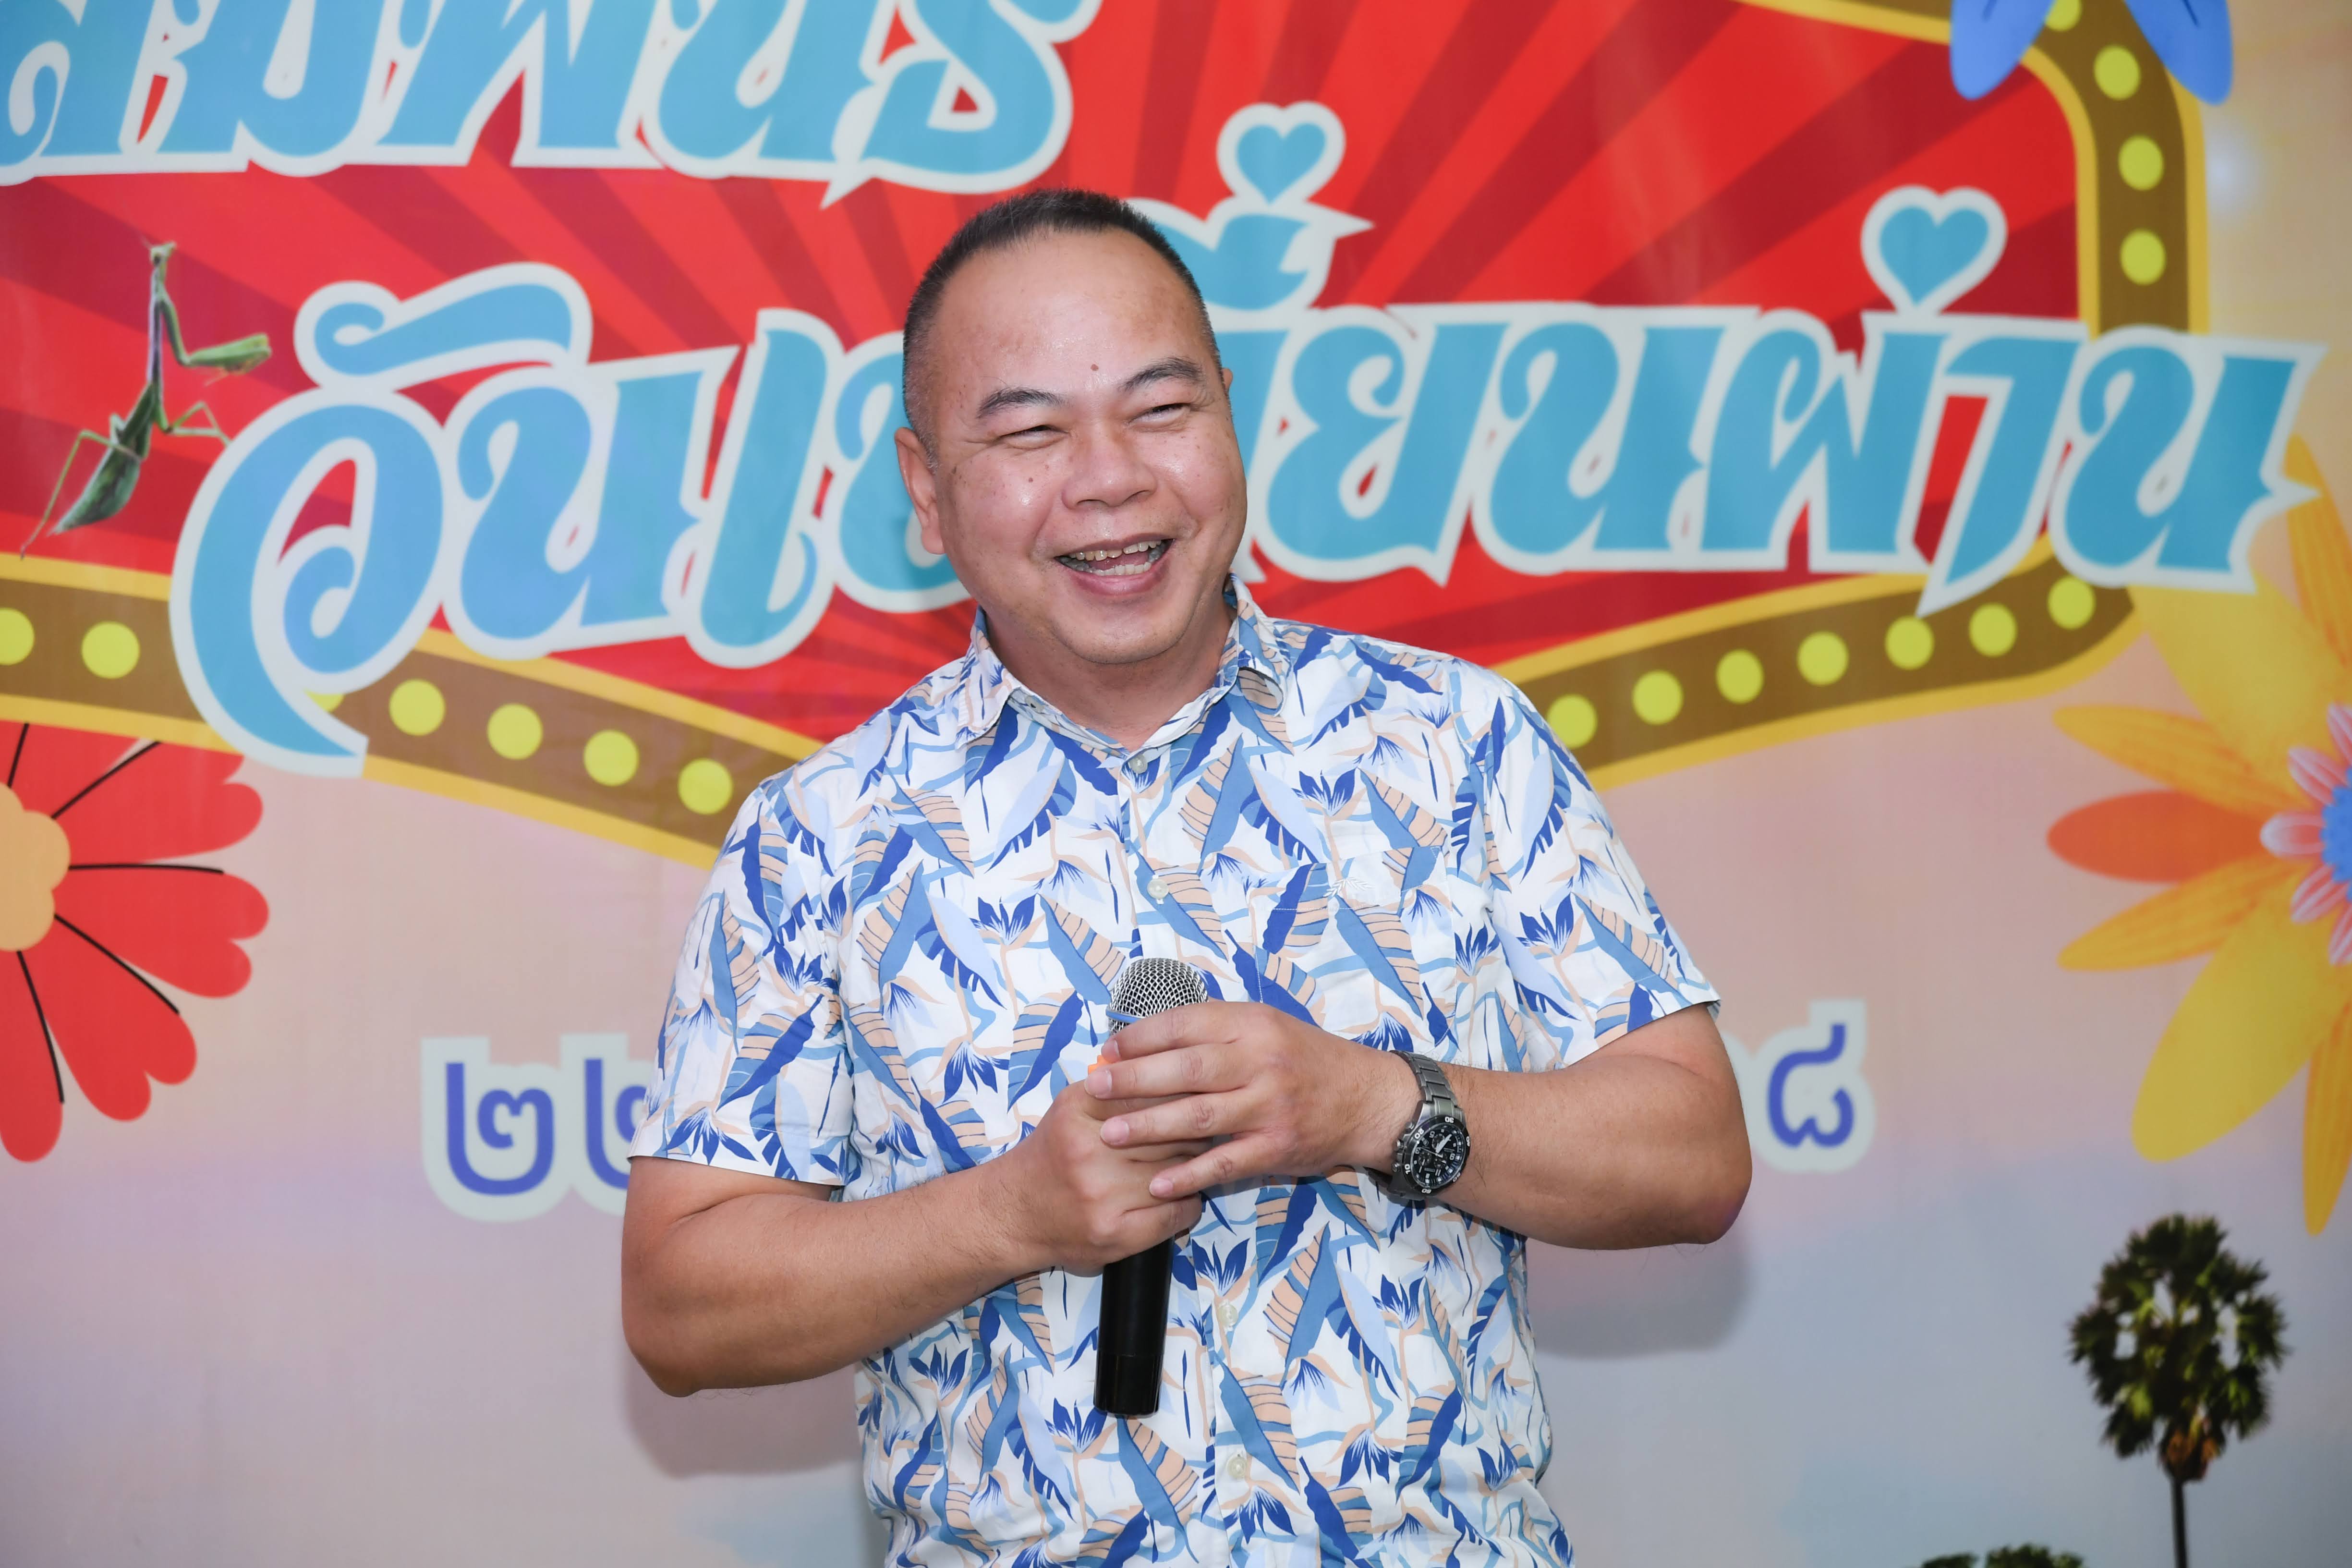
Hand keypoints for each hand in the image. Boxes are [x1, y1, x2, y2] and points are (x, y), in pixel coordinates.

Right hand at [988, 1079, 1207, 1273]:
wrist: (1013, 1214)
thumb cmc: (1053, 1155)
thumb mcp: (1071, 1108)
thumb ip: (1115, 1087)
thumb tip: (1172, 1069)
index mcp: (1078, 1111)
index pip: (1151, 1093)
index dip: (1181, 1095)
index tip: (1195, 1098)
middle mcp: (1089, 1152)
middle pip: (1171, 1132)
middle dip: (1193, 1131)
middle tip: (1202, 1131)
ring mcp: (1103, 1197)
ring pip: (1179, 1171)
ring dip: (1194, 1166)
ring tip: (1193, 1162)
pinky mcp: (1117, 1235)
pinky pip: (1177, 1212)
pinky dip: (1188, 1201)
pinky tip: (1180, 1195)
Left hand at [1085, 1002, 1421, 1199]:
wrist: (1366, 1098)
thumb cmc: (1305, 1060)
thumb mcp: (1265, 1027)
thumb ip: (1214, 1031)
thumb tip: (1146, 1038)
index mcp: (1252, 1024)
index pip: (1185, 1024)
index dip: (1142, 1038)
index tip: (1109, 1050)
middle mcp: (1260, 1060)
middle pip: (1186, 1069)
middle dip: (1134, 1079)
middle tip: (1095, 1087)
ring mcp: (1269, 1106)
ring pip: (1198, 1116)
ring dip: (1149, 1126)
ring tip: (1109, 1134)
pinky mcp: (1277, 1147)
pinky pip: (1224, 1163)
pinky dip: (1188, 1175)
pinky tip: (1157, 1183)